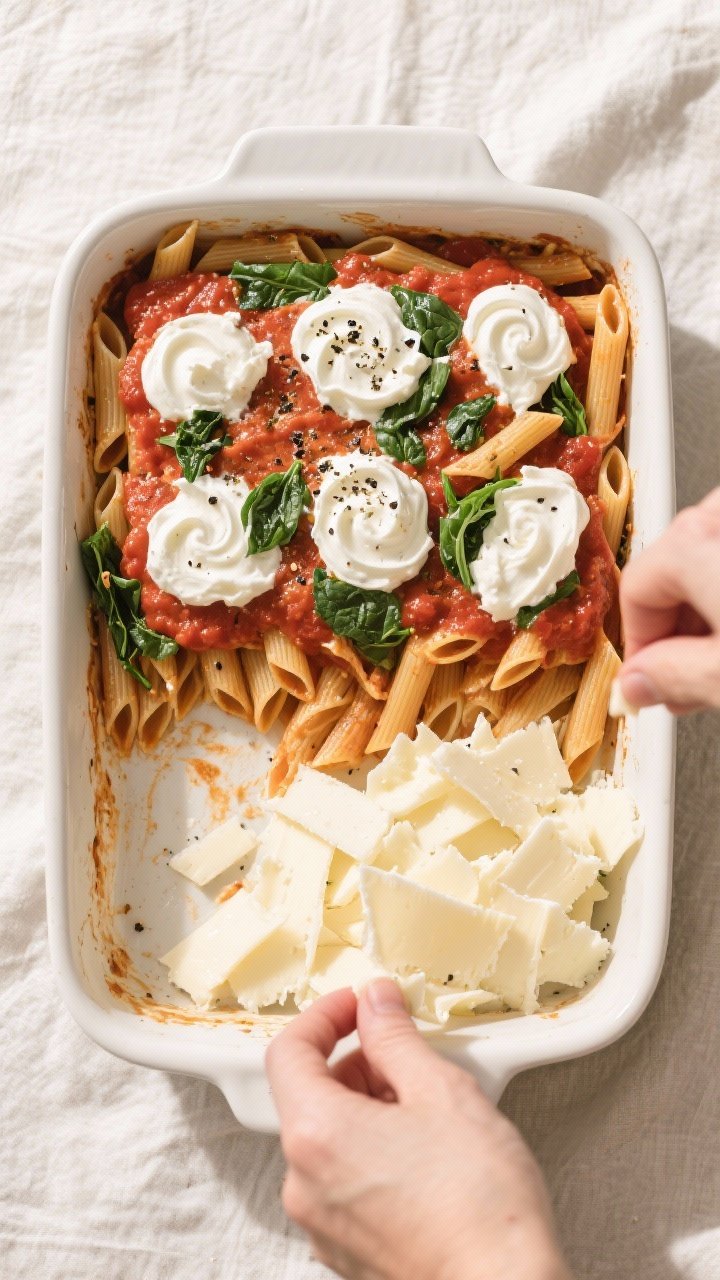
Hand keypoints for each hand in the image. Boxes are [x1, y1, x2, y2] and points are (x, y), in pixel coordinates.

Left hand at [266, 980, 570, 1279]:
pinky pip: (344, 1182)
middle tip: (409, 1058)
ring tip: (430, 1112)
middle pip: (310, 1096)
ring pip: (330, 1140)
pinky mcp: (347, 1252)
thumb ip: (396, 1037)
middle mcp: (304, 1183)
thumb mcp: (441, 1091)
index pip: (289, 1051)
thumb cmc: (478, 1205)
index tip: (359, 1005)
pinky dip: (373, 1154)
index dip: (325, 1016)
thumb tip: (376, 1004)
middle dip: (357, 1064)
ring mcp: (323, 1224)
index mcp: (316, 1135)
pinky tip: (425, 1156)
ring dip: (369, 1110)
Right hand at [617, 487, 719, 712]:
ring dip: (709, 606)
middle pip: (676, 566)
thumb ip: (673, 677)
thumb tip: (640, 681)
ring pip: (710, 554)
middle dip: (678, 628)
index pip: (636, 590)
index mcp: (694, 541)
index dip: (639, 646)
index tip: (648, 682)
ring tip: (719, 658)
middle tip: (689, 679)